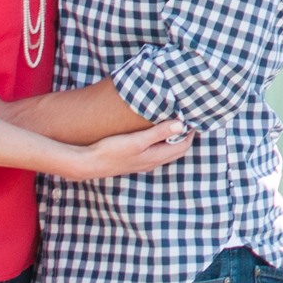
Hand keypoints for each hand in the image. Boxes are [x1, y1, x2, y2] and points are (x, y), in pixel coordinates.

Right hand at [67, 121, 193, 179]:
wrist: (89, 163)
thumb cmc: (111, 151)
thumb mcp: (137, 140)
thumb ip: (159, 132)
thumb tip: (181, 124)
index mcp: (156, 157)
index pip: (182, 146)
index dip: (190, 133)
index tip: (193, 118)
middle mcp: (152, 162)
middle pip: (176, 150)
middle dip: (184, 136)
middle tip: (187, 120)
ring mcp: (142, 162)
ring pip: (165, 151)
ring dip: (172, 139)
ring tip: (173, 123)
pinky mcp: (134, 160)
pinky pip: (154, 151)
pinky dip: (160, 142)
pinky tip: (153, 133)